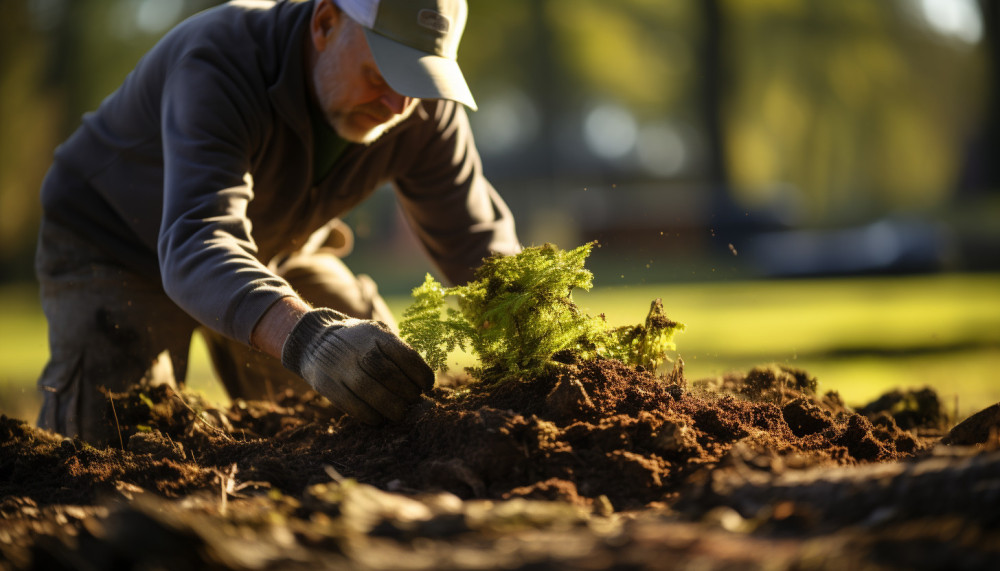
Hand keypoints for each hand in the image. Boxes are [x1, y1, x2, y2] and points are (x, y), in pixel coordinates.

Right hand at [281, 308, 433, 423]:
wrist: (315, 339)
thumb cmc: (359, 342)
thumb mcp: (378, 335)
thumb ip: (398, 353)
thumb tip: (424, 384)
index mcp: (376, 333)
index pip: (405, 356)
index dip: (421, 374)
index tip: (427, 386)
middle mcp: (357, 348)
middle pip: (388, 374)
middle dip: (407, 392)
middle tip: (413, 401)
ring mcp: (340, 366)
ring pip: (370, 391)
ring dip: (390, 407)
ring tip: (400, 413)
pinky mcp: (326, 384)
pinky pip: (351, 405)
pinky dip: (369, 415)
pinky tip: (379, 417)